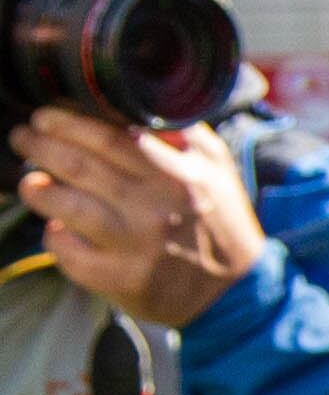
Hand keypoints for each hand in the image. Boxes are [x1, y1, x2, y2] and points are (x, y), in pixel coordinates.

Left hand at [16, 111, 265, 324]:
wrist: (237, 291)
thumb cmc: (220, 222)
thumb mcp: (217, 169)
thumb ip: (183, 132)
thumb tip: (136, 103)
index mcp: (178, 176)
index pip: (108, 137)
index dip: (66, 122)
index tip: (45, 117)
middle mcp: (154, 209)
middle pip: (78, 165)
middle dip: (39, 145)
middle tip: (24, 138)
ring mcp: (135, 246)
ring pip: (65, 205)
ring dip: (36, 189)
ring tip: (31, 182)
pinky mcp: (120, 279)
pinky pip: (68, 252)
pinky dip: (54, 236)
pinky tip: (57, 227)